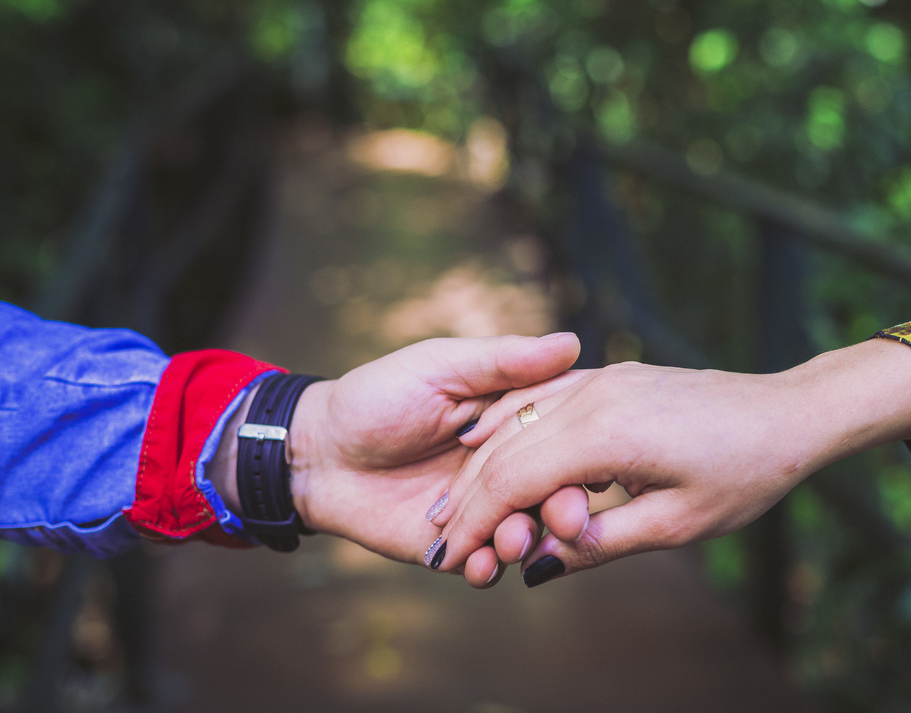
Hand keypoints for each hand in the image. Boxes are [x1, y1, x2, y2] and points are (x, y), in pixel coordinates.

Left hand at [213, 333, 581, 583]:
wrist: (317, 454)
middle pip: (551, 489)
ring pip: (523, 530)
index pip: (561, 434)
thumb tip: (571, 343)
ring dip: (526, 539)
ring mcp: (482, 509)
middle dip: (562, 507)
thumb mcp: (440, 367)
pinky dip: (489, 567)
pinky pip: (483, 563)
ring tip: (514, 540)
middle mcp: (507, 466)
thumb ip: (503, 362)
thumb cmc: (375, 398)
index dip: (578, 450)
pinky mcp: (455, 546)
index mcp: (512, 419)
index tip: (593, 464)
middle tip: (566, 518)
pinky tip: (483, 565)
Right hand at [430, 339, 910, 585]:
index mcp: (607, 434)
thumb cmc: (742, 475)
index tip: (448, 558)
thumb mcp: (676, 525)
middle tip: (437, 540)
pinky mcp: (612, 374)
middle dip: (466, 497)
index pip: (514, 480)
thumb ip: (599, 544)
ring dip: (481, 462)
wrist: (788, 413)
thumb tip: (537, 567)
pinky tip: (485, 441)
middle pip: (506, 448)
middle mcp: (594, 395)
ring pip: (518, 417)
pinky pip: (543, 397)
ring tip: (454, 504)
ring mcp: (602, 378)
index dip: (475, 522)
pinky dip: (509, 423)